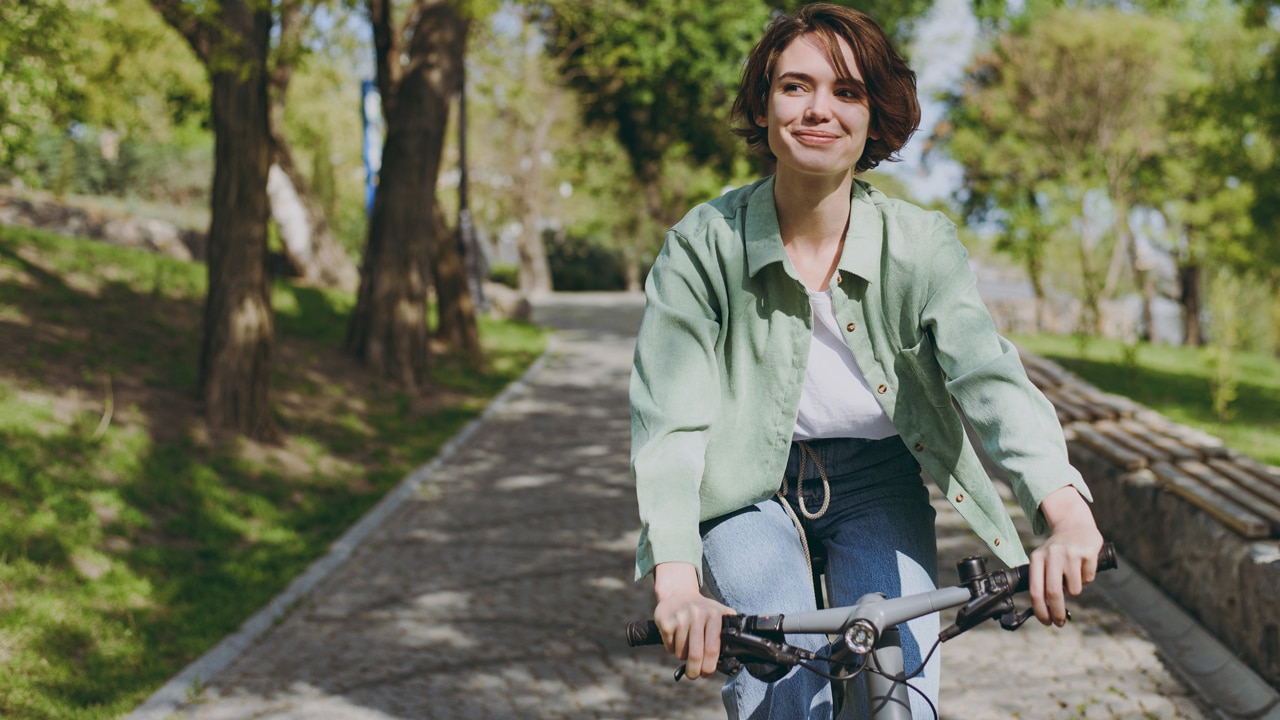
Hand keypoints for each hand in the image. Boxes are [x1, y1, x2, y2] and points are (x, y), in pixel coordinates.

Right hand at [652, 562, 735, 679]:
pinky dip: (672, 648)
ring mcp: (680, 617)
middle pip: (695, 654)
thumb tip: (733, 660)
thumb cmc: (703, 611)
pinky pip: (670, 647)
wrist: (678, 593)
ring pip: (681, 653)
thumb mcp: (719, 614)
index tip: (706, 673)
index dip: (709, 666)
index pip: (712, 649)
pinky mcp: (665, 621)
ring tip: (685, 645)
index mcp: (714, 615)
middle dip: (694, 671)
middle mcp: (697, 614)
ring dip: (683, 656)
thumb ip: (728, 633)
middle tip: (693, 675)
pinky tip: (676, 637)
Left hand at [1029, 486, 1103, 626]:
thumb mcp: (1044, 560)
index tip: (1046, 622)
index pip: (1036, 590)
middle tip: (1060, 622)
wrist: (1075, 525)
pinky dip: (1087, 578)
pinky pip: (1088, 579)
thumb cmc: (1058, 550)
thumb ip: (1043, 581)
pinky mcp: (1088, 553)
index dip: (1040, 610)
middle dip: (1057, 612)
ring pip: (1075, 589)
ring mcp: (1070, 553)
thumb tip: (1046, 611)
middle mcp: (1052, 554)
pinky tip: (1084, 565)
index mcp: (1037, 558)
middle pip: (1054, 593)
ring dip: (1075, 589)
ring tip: (1074, 575)